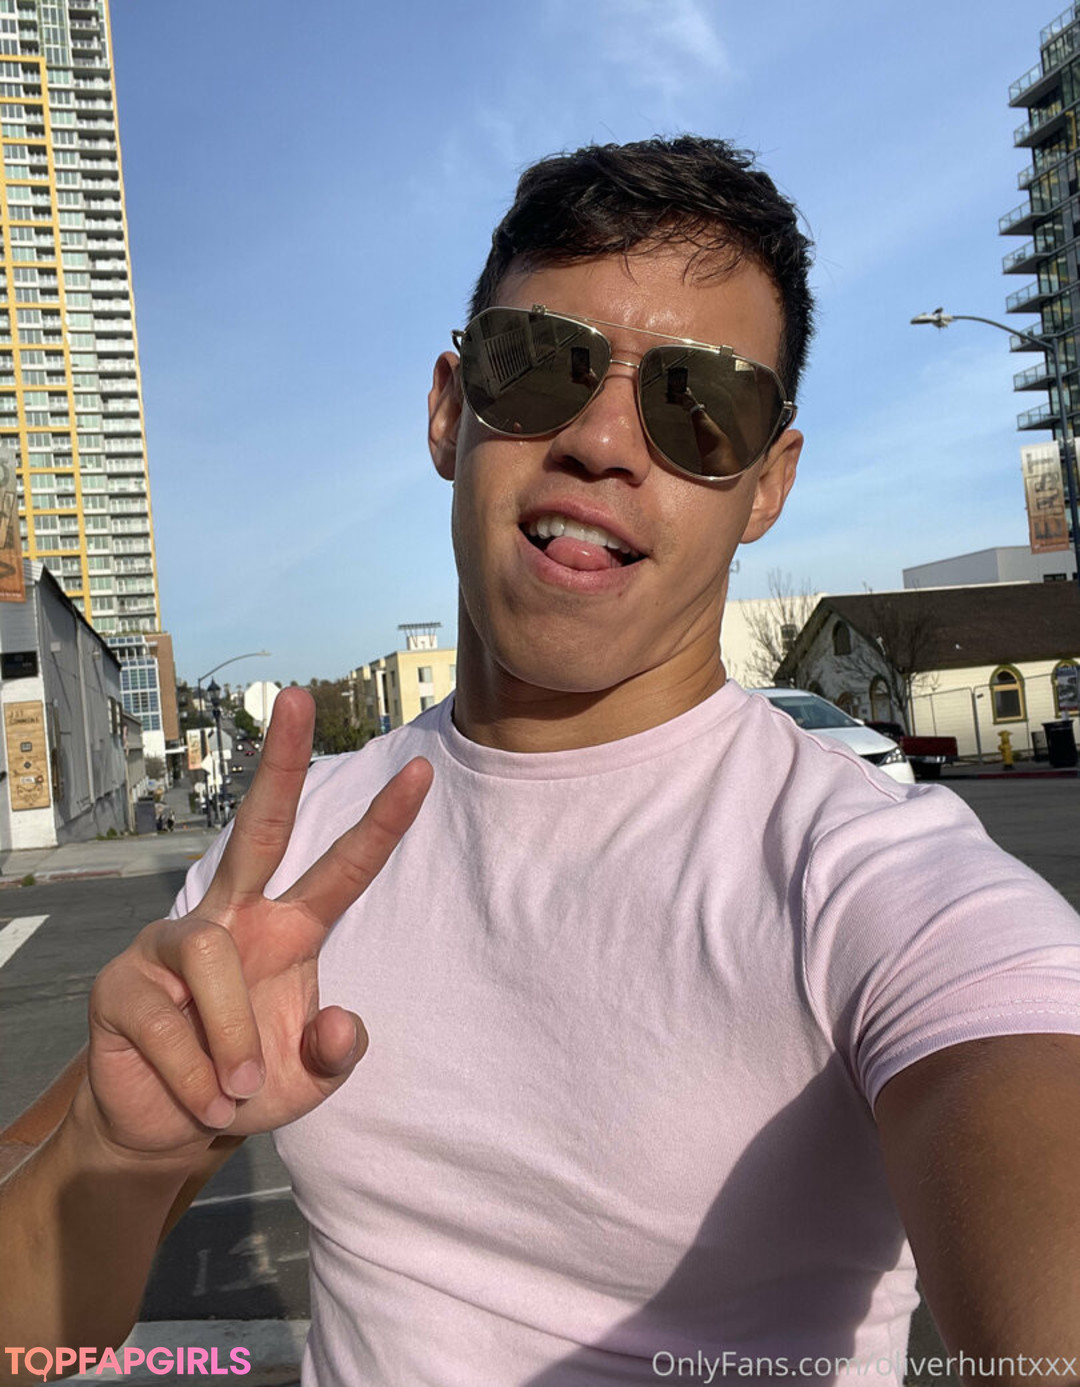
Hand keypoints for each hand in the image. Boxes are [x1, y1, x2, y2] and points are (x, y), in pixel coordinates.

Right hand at [84, 689, 432, 1160]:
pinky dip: (195, 1075)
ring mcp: (173, 941)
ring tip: (234, 1091)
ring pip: (213, 957)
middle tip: (299, 695)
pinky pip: (168, 1021)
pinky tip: (200, 1098)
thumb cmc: (245, 1088)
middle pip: (259, 827)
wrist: (169, 1134)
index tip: (421, 771)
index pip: (341, 869)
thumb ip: (336, 1055)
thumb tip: (344, 1020)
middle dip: (282, 763)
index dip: (381, 823)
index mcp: (288, 932)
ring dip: (231, 1038)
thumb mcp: (306, 1083)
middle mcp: (234, 919)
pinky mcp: (122, 982)